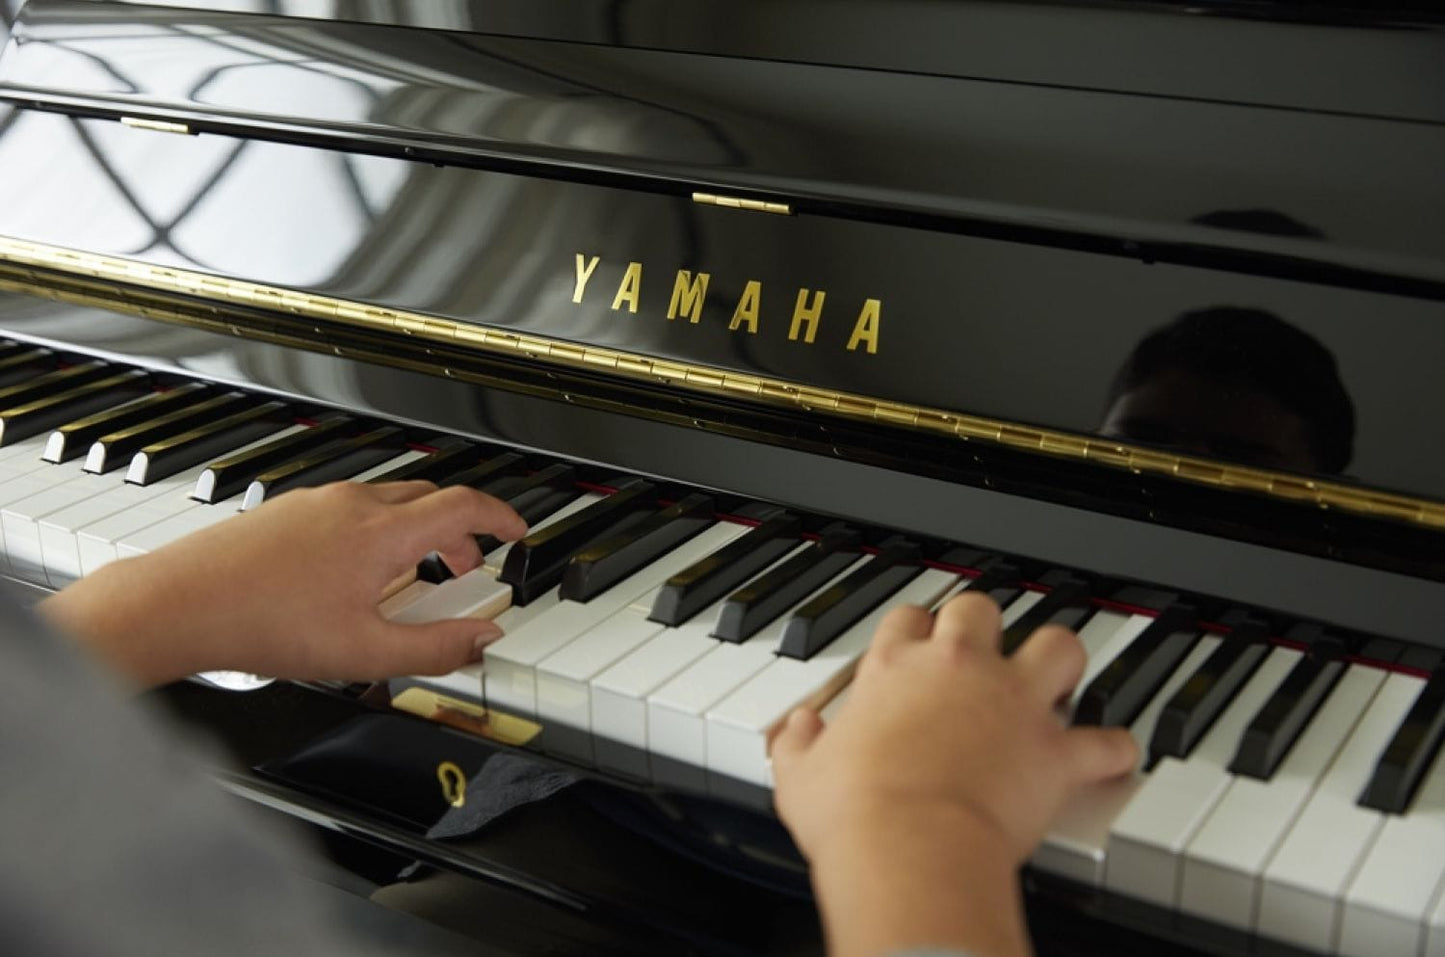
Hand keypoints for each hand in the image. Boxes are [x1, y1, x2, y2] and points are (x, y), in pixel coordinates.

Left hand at [40, 481, 526, 687]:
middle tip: (467, 566)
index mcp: (383, 533)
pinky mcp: (287, 510)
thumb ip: (435, 648)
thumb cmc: (262, 624)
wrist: (179, 603)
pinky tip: (355, 574)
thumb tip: (483, 641)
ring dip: (416, 531)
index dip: (501, 517)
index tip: (517, 531)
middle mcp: (353, 505)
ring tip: (410, 577)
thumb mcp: (364, 653)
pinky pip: (351, 509)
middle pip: (429, 498)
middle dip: (459, 530)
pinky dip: (377, 531)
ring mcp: (317, 502)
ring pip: (388, 502)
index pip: (463, 506)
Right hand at [770, 591, 1137, 956]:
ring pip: (1059, 646)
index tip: (914, 645)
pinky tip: (1114, 752)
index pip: (907, 618)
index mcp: (894, 667)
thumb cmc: (853, 813)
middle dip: (986, 624)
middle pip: (982, 610)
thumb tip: (793, 733)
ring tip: (1058, 675)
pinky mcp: (1056, 751)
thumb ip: (796, 744)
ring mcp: (1015, 704)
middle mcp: (959, 669)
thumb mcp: (798, 775)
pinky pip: (1106, 740)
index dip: (913, 629)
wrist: (909, 847)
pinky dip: (1113, 748)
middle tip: (983, 649)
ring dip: (1061, 660)